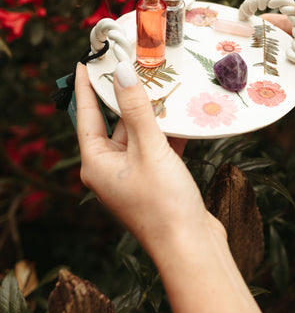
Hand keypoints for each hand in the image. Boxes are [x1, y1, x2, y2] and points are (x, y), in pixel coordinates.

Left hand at [75, 61, 222, 259]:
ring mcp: (132, 177)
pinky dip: (166, 133)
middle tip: (131, 67)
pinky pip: (155, 148)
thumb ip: (137, 109)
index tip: (85, 63)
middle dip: (125, 97)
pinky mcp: (153, 181)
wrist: (191, 248)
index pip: (87, 116)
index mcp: (97, 163)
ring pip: (138, 135)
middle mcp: (109, 170)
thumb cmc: (164, 203)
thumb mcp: (150, 149)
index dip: (86, 88)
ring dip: (150, 114)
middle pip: (114, 124)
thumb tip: (122, 73)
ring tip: (160, 85)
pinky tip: (180, 117)